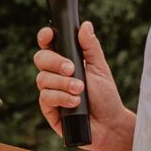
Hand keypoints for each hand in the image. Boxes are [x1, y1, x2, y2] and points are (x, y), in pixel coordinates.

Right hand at [34, 21, 130, 150]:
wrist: (110, 125)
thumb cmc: (105, 96)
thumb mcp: (100, 68)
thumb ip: (90, 47)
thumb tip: (85, 25)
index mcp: (65, 61)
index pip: (48, 45)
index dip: (45, 37)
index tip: (49, 35)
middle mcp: (54, 75)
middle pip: (40, 59)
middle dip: (55, 62)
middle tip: (71, 68)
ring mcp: (50, 92)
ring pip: (42, 79)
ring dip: (62, 83)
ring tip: (80, 90)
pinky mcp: (48, 109)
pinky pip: (45, 98)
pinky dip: (60, 97)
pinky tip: (75, 102)